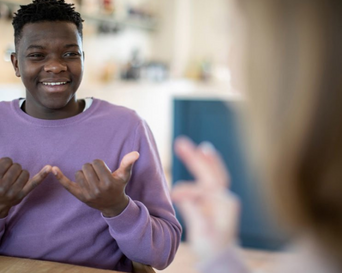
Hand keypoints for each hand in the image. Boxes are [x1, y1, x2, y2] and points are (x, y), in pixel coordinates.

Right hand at [0, 140, 50, 218]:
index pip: (6, 161)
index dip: (6, 162)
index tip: (3, 168)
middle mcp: (2, 187)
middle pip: (16, 167)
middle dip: (14, 167)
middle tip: (8, 174)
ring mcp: (13, 192)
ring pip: (25, 173)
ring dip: (21, 173)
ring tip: (14, 178)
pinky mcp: (23, 194)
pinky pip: (34, 182)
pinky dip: (42, 175)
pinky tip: (49, 168)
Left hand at [52, 152, 139, 216]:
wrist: (112, 205)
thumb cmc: (118, 186)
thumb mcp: (124, 175)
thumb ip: (128, 163)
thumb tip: (136, 153)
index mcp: (108, 182)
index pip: (97, 162)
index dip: (99, 164)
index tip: (103, 171)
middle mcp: (97, 189)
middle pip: (87, 166)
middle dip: (92, 168)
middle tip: (97, 176)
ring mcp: (87, 194)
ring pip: (79, 173)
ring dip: (84, 174)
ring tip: (92, 180)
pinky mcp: (79, 196)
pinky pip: (67, 185)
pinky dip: (60, 177)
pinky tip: (52, 169)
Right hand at [171, 137, 239, 260]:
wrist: (221, 255)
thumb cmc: (211, 246)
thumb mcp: (201, 231)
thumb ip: (193, 210)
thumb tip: (179, 193)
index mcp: (224, 203)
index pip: (203, 187)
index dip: (187, 190)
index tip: (174, 195)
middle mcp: (225, 196)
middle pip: (210, 172)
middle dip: (195, 157)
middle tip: (181, 143)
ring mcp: (222, 197)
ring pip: (212, 172)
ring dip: (201, 158)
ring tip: (193, 145)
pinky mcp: (217, 199)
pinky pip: (211, 177)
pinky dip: (206, 165)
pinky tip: (203, 155)